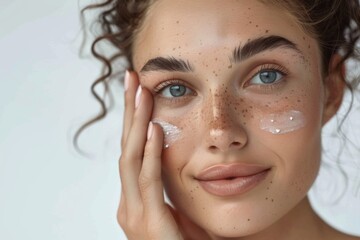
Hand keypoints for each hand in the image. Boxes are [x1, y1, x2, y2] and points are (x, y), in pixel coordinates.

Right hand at [117, 71, 184, 239]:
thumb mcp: (181, 210)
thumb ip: (174, 186)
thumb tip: (177, 156)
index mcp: (137, 199)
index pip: (133, 150)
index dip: (135, 118)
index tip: (141, 89)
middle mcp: (129, 204)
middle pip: (127, 147)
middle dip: (130, 111)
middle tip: (133, 77)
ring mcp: (134, 215)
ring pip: (131, 158)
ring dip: (137, 122)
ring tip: (141, 90)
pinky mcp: (148, 225)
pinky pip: (147, 182)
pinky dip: (149, 154)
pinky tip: (153, 129)